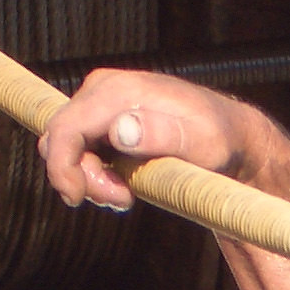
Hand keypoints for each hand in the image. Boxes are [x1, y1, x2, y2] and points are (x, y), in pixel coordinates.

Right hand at [37, 68, 278, 211]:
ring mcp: (101, 102)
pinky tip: (126, 185)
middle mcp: (103, 89)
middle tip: (123, 199)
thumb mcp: (201, 143)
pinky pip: (81, 149)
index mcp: (119, 92)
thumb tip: (121, 130)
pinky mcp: (104, 118)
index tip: (77, 199)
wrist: (229, 134)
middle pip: (60, 140)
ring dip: (92, 179)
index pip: (65, 128)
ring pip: (68, 147)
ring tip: (129, 194)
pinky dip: (97, 173)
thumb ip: (163, 136)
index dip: (61, 168)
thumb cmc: (219, 140)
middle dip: (81, 177)